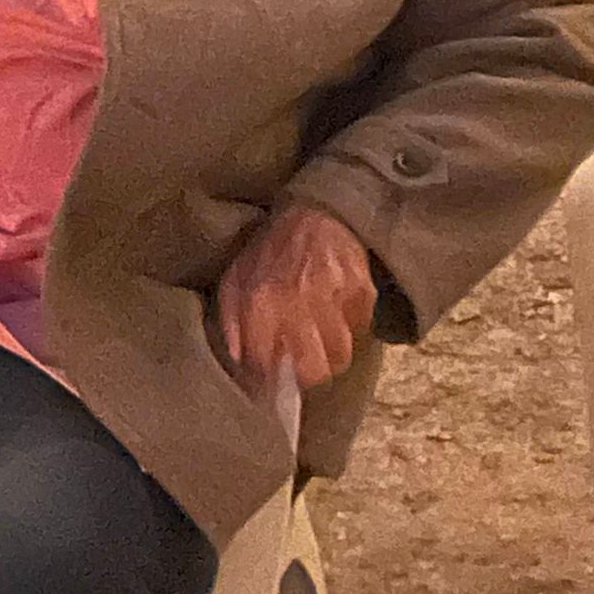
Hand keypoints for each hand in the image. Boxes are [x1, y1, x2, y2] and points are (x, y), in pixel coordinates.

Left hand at [216, 205, 378, 392]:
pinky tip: (336, 310)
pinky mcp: (362, 290)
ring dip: (332, 355)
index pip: (268, 365)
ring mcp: (334, 295)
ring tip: (321, 339)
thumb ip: (231, 325)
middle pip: (314, 371)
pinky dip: (350, 328)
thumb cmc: (270, 251)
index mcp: (260, 300)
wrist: (315, 211)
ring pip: (340, 356)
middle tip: (303, 365)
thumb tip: (240, 369)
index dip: (270, 382)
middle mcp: (298, 300)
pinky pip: (360, 330)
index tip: (272, 382)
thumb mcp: (236, 280)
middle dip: (308, 376)